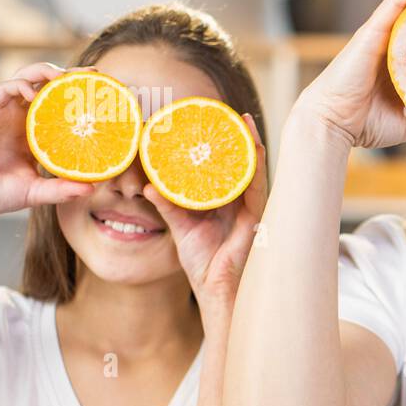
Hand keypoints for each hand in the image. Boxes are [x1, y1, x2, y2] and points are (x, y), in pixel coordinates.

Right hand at [0, 62, 95, 221]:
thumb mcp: (38, 191)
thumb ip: (63, 189)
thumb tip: (92, 189)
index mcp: (36, 133)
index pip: (61, 107)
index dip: (79, 97)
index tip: (103, 93)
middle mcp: (22, 118)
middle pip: (47, 86)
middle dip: (69, 76)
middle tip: (92, 73)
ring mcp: (4, 112)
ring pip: (27, 79)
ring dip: (46, 72)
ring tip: (64, 76)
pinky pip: (5, 88)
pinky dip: (21, 85)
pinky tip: (34, 92)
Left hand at [144, 113, 267, 321]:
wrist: (217, 293)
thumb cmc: (204, 264)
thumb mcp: (181, 228)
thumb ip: (168, 206)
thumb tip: (147, 186)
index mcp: (225, 202)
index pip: (224, 168)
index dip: (222, 144)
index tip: (211, 121)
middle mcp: (241, 202)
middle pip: (241, 163)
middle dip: (239, 137)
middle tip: (231, 111)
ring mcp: (252, 209)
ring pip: (253, 169)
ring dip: (250, 144)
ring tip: (244, 121)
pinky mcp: (258, 218)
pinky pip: (257, 187)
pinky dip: (256, 166)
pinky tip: (253, 148)